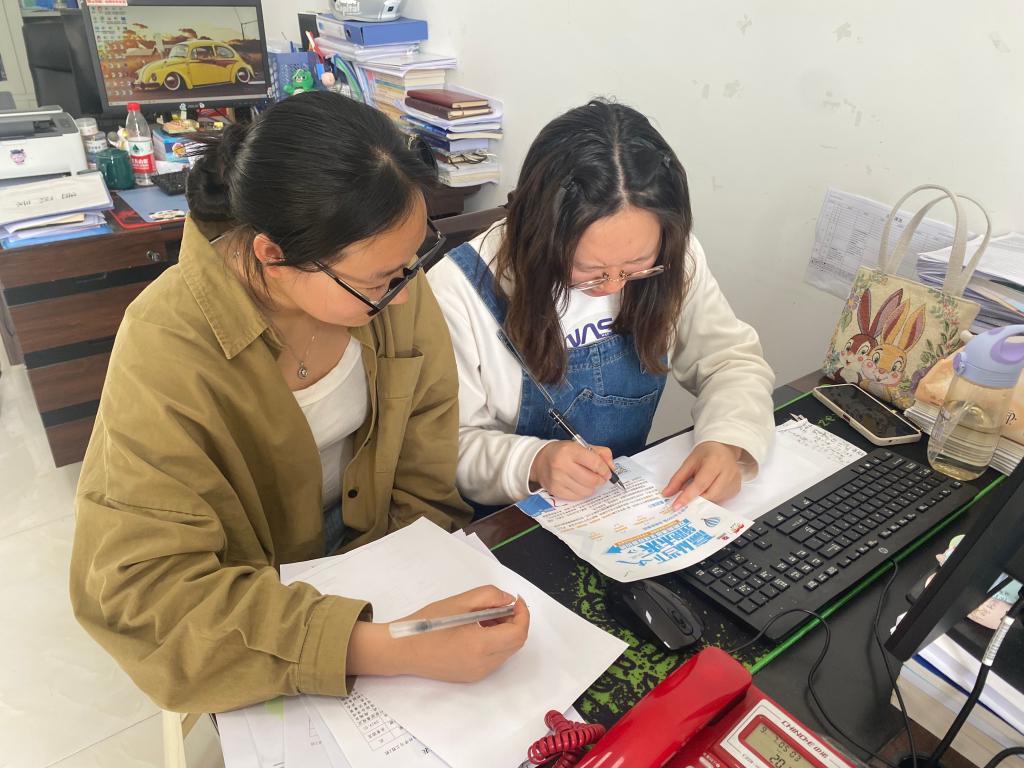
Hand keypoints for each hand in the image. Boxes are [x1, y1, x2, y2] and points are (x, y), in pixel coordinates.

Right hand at [347, 586, 529, 682]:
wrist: (401, 650)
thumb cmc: (426, 624)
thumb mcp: (458, 602)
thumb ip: (488, 596)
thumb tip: (508, 600)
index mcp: (478, 646)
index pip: (518, 633)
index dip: (522, 614)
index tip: (515, 600)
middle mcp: (482, 664)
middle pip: (515, 643)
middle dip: (515, 621)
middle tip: (501, 605)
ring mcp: (477, 673)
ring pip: (506, 651)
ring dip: (505, 632)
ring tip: (486, 615)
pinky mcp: (471, 676)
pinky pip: (494, 658)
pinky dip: (495, 642)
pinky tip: (478, 629)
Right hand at [529, 440, 613, 499]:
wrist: (539, 460)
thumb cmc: (563, 452)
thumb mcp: (581, 446)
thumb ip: (600, 453)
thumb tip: (612, 468)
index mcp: (570, 450)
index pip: (595, 463)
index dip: (605, 470)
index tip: (607, 472)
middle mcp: (562, 465)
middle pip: (592, 480)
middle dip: (600, 480)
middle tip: (600, 478)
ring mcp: (558, 479)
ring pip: (586, 490)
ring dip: (592, 487)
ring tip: (589, 481)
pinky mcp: (555, 490)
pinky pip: (578, 497)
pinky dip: (583, 492)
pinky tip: (580, 485)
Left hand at [662, 441, 743, 509]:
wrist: (723, 449)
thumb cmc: (706, 454)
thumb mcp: (689, 462)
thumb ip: (677, 479)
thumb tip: (667, 493)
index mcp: (715, 462)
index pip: (700, 484)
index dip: (687, 496)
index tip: (676, 505)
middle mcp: (728, 472)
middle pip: (710, 495)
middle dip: (696, 500)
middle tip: (685, 501)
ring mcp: (734, 481)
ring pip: (716, 500)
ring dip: (704, 500)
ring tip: (698, 491)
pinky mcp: (737, 488)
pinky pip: (722, 500)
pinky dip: (712, 499)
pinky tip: (709, 489)